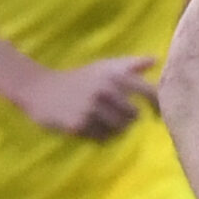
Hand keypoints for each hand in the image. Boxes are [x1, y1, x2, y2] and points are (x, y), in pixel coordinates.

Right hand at [20, 55, 158, 139]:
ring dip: (114, 130)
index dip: (157, 106)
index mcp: (113, 74)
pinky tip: (90, 127)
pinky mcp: (79, 124)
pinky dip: (100, 136)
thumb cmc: (78, 78)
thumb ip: (130, 64)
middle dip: (127, 119)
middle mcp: (105, 90)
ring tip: (102, 122)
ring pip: (119, 130)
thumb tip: (156, 59)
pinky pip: (103, 139)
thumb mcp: (103, 67)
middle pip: (133, 117)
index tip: (157, 116)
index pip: (148, 92)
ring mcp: (92, 108)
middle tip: (114, 116)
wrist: (41, 89)